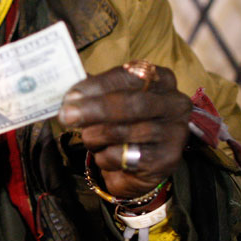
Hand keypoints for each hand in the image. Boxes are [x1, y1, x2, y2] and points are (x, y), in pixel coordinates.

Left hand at [58, 64, 190, 198]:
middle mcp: (173, 103)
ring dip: (96, 135)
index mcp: (160, 79)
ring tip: (86, 137)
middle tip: (67, 116)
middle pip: (131, 104)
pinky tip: (103, 154)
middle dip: (94, 109)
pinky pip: (125, 157)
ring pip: (126, 131)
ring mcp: (174, 133)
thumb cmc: (124, 122)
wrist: (139, 163)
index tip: (70, 95)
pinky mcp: (166, 160)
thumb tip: (69, 95)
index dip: (97, 86)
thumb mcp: (111, 100)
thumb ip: (94, 92)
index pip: (127, 77)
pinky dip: (105, 156)